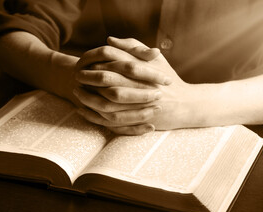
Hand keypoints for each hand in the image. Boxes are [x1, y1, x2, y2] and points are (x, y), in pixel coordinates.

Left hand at [74, 37, 196, 134]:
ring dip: (90, 98)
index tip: (84, 61)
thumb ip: (132, 47)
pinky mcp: (138, 120)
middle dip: (90, 78)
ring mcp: (140, 104)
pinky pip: (112, 120)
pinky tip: (84, 112)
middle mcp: (141, 84)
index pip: (115, 60)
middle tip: (77, 77)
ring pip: (108, 101)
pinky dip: (96, 116)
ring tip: (77, 94)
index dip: (96, 60)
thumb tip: (109, 40)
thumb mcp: (154, 60)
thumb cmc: (167, 79)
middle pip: (109, 79)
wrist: (186, 105)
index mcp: (143, 68)